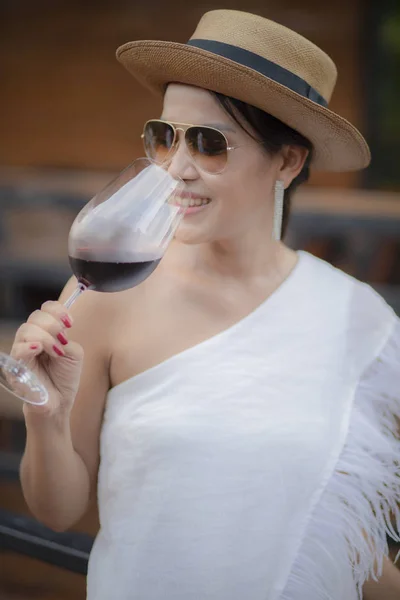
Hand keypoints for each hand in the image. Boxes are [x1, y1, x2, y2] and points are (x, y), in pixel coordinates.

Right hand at [10, 301, 83, 417]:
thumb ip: (67, 339)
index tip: (70, 323)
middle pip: (36, 316)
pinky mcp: (16, 365)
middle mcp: (33, 338)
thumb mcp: (74, 353)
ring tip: (56, 352)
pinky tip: (39, 349)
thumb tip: (57, 335)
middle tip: (63, 339)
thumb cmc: (65, 378)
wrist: (59, 401)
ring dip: (46, 337)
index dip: (57, 310)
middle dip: (53, 324)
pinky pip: (19, 348)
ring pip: (27, 329)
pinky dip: (30, 345)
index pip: (46, 309)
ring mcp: (22, 350)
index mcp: (47, 332)